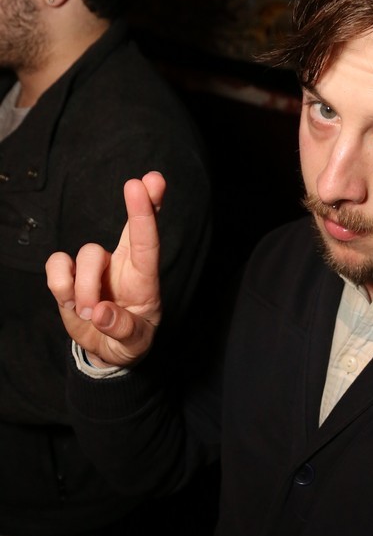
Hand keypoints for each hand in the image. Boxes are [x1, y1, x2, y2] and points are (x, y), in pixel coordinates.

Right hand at [45, 171, 164, 367]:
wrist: (106, 351)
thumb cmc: (128, 341)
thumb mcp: (134, 344)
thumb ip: (122, 330)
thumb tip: (100, 312)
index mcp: (144, 280)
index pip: (149, 243)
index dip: (148, 213)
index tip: (152, 184)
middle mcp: (121, 266)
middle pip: (129, 228)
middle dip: (137, 203)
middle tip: (137, 184)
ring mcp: (94, 270)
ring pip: (86, 255)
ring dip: (84, 287)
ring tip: (89, 313)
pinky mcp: (68, 277)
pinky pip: (57, 265)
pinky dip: (60, 283)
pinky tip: (70, 302)